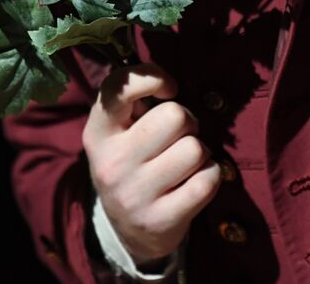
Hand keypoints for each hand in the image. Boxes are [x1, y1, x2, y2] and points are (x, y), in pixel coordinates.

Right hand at [83, 61, 222, 265]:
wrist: (129, 231)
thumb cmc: (134, 164)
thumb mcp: (120, 133)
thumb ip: (136, 103)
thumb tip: (168, 82)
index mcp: (98, 134)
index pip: (118, 88)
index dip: (151, 77)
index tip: (169, 89)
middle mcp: (112, 164)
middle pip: (174, 116)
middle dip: (188, 121)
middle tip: (179, 136)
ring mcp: (134, 195)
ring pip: (195, 148)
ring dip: (199, 151)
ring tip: (184, 162)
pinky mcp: (160, 220)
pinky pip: (208, 179)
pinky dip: (211, 174)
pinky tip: (195, 181)